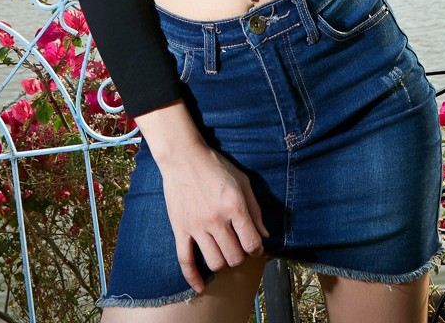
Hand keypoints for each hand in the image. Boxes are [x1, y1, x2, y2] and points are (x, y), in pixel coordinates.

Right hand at [159, 143, 269, 292]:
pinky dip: (193, 277)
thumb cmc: (216, 166)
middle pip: (234, 257)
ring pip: (215, 262)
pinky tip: (200, 286)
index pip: (251, 243)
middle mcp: (217, 219)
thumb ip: (255, 210)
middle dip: (240, 256)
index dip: (256, 249)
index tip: (254, 245)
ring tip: (223, 251)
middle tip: (238, 246)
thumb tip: (265, 235)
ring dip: (223, 262)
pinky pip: (185, 260)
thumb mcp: (243, 181)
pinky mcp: (180, 229)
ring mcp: (197, 226)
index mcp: (235, 206)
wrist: (183, 157)